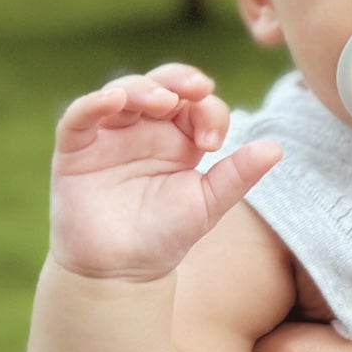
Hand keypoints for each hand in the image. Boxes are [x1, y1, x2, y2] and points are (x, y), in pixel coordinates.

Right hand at [50, 62, 280, 280]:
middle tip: (196, 89)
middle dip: (179, 80)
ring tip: (160, 101)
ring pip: (124, 92)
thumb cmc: (167, 233)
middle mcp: (146, 129)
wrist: (122, 271)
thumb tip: (276, 148)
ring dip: (143, 88)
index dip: (209, 111)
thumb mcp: (209, 203)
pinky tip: (112, 100)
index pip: (198, 104)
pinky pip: (78, 117)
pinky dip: (93, 104)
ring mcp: (110, 135)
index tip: (214, 142)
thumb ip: (238, 174)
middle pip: (162, 84)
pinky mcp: (75, 149)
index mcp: (181, 137)